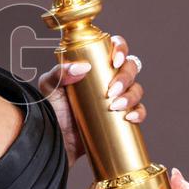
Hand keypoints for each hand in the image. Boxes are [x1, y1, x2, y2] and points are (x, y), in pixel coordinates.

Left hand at [37, 34, 145, 166]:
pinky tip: (129, 117)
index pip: (114, 48)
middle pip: (130, 67)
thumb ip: (59, 73)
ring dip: (131, 95)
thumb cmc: (51, 109)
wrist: (56, 140)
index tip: (115, 60)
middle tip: (111, 90)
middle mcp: (108, 79)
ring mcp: (116, 97)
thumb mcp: (49, 87)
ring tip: (115, 106)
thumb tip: (81, 68)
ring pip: (136, 89)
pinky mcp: (121, 117)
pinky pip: (139, 111)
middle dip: (125, 77)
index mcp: (94, 65)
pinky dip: (139, 113)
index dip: (121, 49)